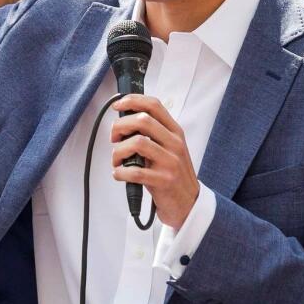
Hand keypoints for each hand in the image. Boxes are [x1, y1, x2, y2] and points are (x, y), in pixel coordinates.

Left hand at [110, 95, 199, 228]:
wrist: (189, 203)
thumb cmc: (172, 174)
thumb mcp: (168, 148)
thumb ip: (152, 134)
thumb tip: (123, 121)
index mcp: (175, 132)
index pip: (154, 105)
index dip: (132, 101)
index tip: (117, 105)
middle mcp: (174, 143)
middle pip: (143, 120)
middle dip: (120, 126)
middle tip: (114, 138)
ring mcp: (170, 162)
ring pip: (137, 143)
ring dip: (118, 151)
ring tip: (117, 160)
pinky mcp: (164, 180)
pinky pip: (135, 171)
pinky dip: (120, 172)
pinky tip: (119, 174)